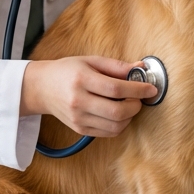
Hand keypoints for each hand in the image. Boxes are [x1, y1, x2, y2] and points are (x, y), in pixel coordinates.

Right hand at [20, 56, 157, 136]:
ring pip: (115, 126)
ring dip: (130, 117)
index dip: (137, 90)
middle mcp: (79, 101)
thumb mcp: (91, 61)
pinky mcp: (80, 129)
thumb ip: (116, 66)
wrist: (42, 88)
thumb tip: (141, 68)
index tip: (150, 88)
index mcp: (81, 79)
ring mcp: (78, 118)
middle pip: (117, 111)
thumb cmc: (67, 71)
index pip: (116, 89)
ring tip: (129, 105)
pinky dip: (120, 124)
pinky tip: (119, 113)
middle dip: (136, 106)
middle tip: (140, 98)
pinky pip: (108, 133)